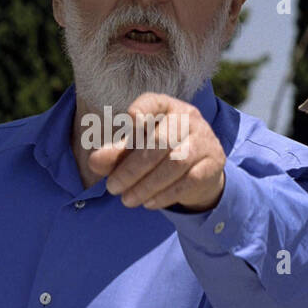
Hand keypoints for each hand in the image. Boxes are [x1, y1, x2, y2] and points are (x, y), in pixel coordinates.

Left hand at [88, 93, 225, 212]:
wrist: (200, 169)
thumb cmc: (160, 153)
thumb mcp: (136, 149)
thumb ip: (116, 154)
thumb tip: (94, 162)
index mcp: (166, 107)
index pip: (154, 103)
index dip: (143, 109)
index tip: (130, 118)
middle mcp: (188, 118)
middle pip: (161, 141)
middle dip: (132, 168)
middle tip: (112, 188)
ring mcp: (204, 140)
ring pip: (175, 163)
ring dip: (147, 185)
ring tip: (127, 200)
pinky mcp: (213, 163)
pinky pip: (189, 181)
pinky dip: (165, 195)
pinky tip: (148, 203)